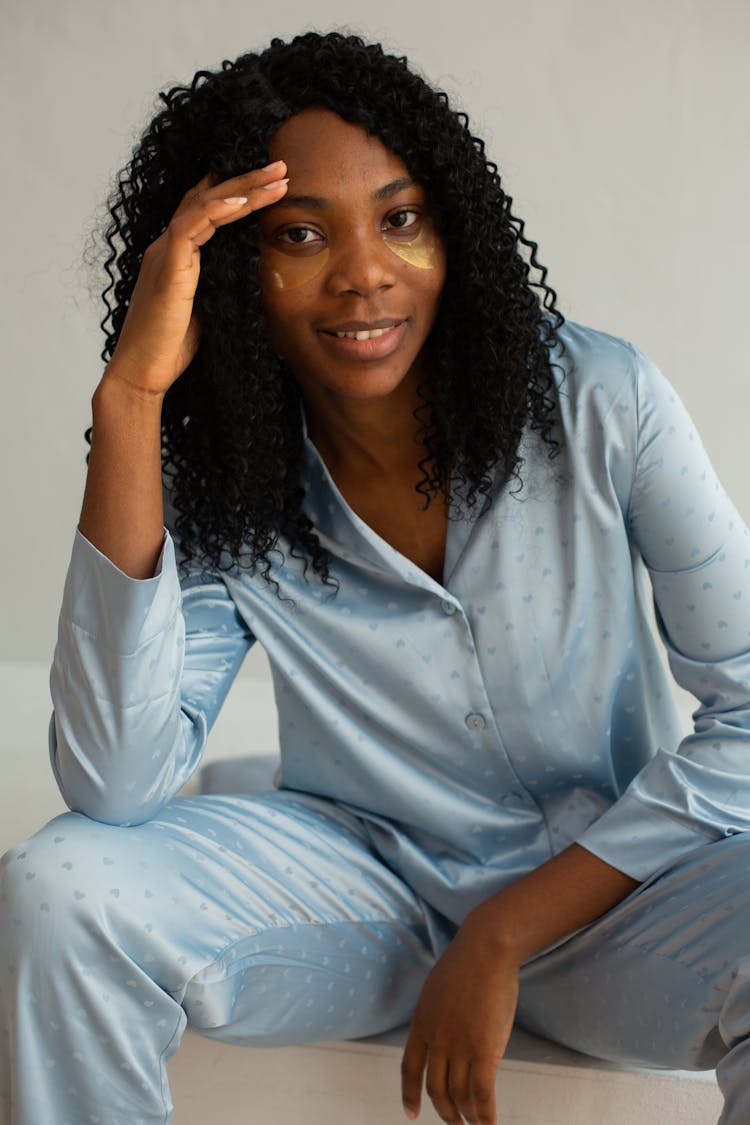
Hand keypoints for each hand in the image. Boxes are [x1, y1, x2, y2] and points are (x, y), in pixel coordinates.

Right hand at [106, 160, 288, 395]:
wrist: (143, 371)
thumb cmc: (172, 347)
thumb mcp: (208, 308)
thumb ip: (221, 284)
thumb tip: (251, 276)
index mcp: (178, 254)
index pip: (207, 209)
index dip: (237, 191)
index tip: (272, 184)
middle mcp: (169, 246)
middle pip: (208, 197)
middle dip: (248, 180)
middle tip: (281, 166)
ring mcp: (165, 254)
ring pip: (204, 204)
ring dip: (243, 188)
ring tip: (277, 176)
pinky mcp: (167, 268)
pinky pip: (190, 227)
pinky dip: (215, 211)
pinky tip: (241, 201)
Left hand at [401, 918, 519, 1123]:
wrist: (485, 949)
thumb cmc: (466, 962)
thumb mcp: (437, 988)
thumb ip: (437, 1014)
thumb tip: (446, 1030)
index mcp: (421, 1023)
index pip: (410, 1068)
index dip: (409, 1094)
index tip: (411, 1113)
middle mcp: (436, 1039)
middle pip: (435, 1088)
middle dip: (445, 1112)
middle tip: (455, 1123)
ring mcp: (459, 1046)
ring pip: (459, 1095)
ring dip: (467, 1115)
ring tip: (475, 1123)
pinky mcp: (484, 1049)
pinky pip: (482, 1092)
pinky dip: (486, 1113)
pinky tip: (489, 1123)